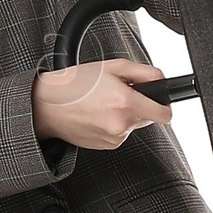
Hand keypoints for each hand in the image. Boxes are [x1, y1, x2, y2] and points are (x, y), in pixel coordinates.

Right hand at [32, 57, 170, 149]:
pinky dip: (112, 124)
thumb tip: (161, 79)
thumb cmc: (74, 84)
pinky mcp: (107, 145)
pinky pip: (119, 133)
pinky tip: (96, 115)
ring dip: (123, 115)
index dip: (165, 107)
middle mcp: (121, 123)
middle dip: (138, 106)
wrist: (47, 106)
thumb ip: (143, 72)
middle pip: (148, 118)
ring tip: (101, 104)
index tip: (162, 104)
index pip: (163, 114)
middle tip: (117, 94)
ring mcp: (114, 137)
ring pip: (132, 125)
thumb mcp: (112, 67)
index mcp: (125, 102)